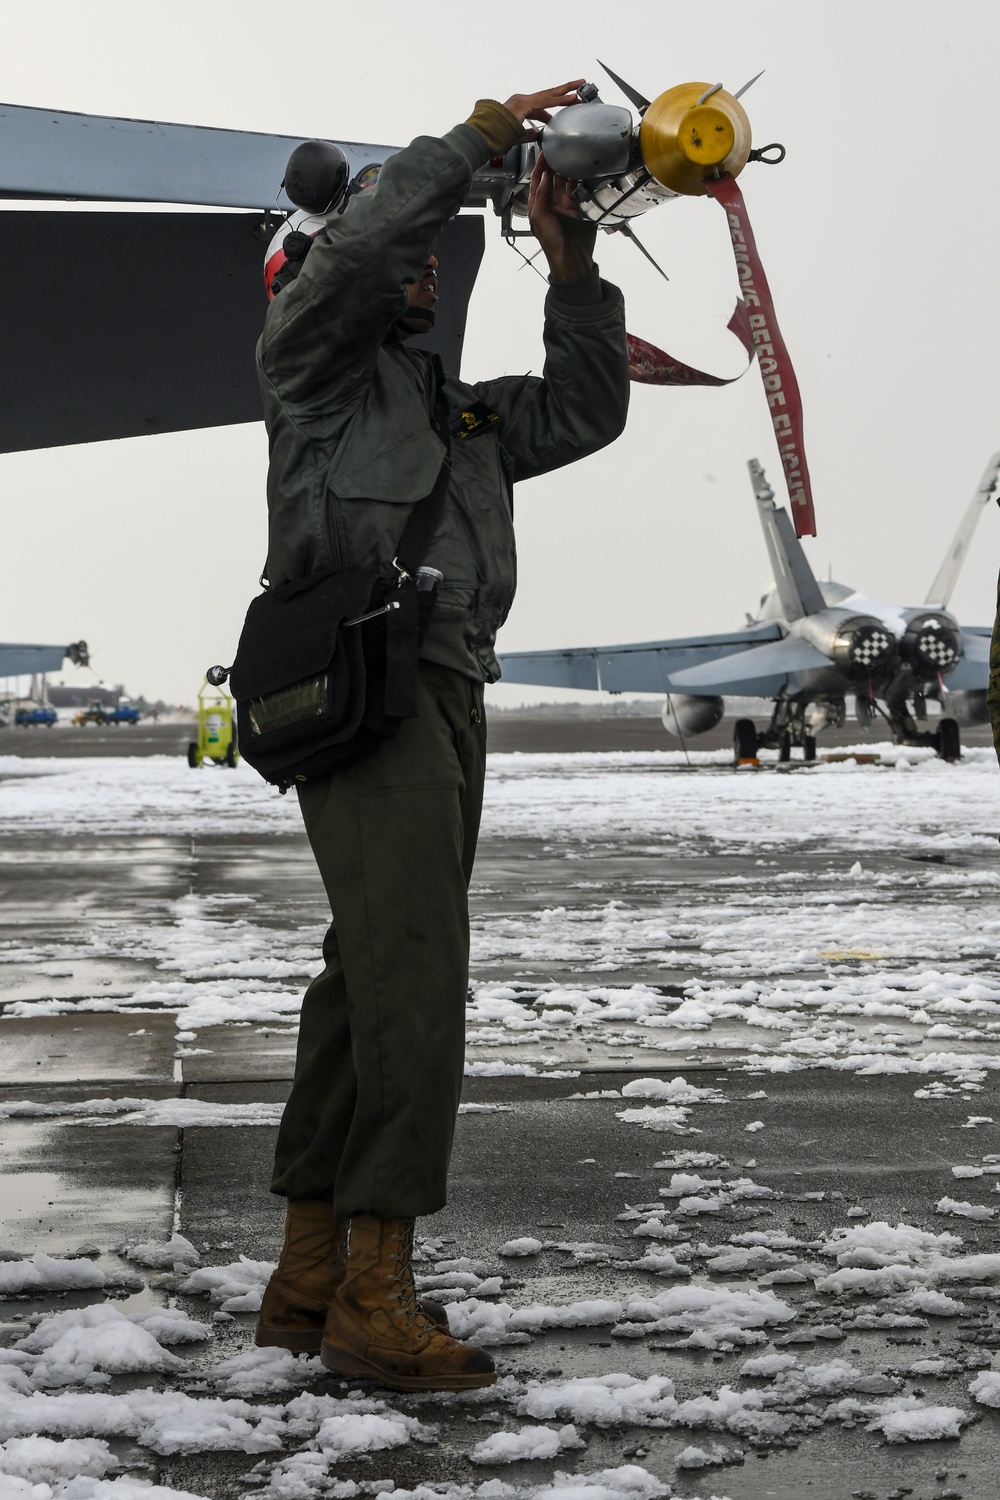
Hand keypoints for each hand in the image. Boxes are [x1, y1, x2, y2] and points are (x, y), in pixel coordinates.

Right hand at [503, 80, 585, 136]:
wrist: (483, 135)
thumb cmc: (496, 136)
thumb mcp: (518, 136)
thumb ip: (529, 134)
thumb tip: (538, 135)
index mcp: (521, 107)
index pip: (542, 104)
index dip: (555, 103)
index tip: (568, 103)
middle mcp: (522, 100)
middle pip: (548, 94)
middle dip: (564, 90)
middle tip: (579, 85)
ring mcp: (523, 101)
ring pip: (549, 95)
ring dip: (566, 91)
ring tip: (580, 87)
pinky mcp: (525, 105)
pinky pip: (547, 102)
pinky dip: (561, 99)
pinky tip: (572, 98)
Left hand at [527, 154, 597, 280]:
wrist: (570, 257)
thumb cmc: (552, 243)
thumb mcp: (539, 219)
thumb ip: (540, 197)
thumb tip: (542, 178)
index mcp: (538, 204)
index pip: (537, 179)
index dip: (539, 165)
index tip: (543, 151)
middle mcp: (551, 201)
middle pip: (551, 176)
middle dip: (553, 162)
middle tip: (557, 148)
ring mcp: (564, 202)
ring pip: (564, 179)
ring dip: (565, 168)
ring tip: (568, 155)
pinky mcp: (576, 205)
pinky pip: (577, 187)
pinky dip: (578, 178)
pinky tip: (579, 169)